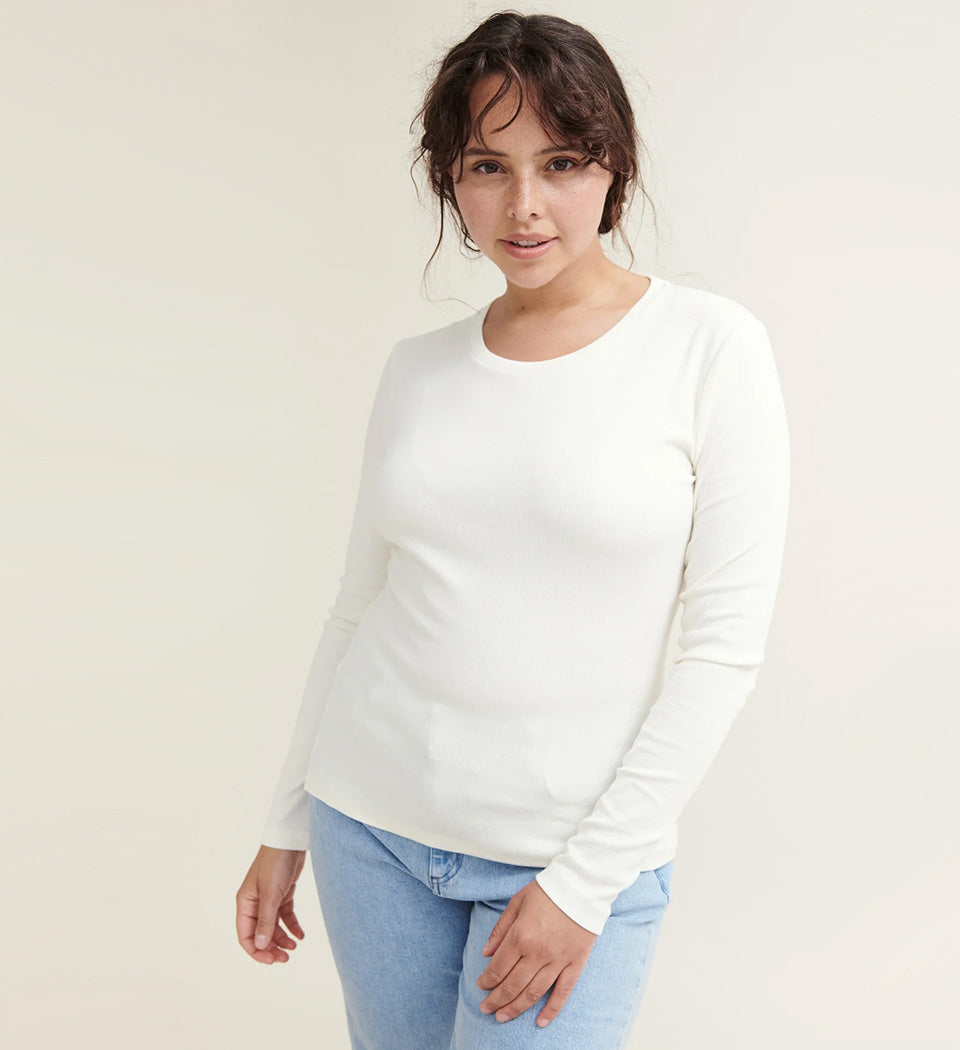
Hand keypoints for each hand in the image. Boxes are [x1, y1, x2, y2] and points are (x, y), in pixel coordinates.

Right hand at [236, 845, 306, 963]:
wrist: (291, 841)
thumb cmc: (276, 863)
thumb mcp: (271, 894)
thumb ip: (266, 920)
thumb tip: (261, 946)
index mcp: (245, 903)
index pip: (245, 936)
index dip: (256, 951)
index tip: (271, 960)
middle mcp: (254, 903)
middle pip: (260, 934)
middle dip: (271, 948)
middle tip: (286, 959)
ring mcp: (268, 899)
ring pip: (273, 927)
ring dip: (282, 939)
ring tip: (294, 948)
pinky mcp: (282, 894)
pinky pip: (285, 916)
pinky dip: (292, 927)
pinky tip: (301, 936)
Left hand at [476, 877, 597, 1026]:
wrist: (582, 885)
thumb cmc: (547, 891)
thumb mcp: (517, 902)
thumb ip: (501, 929)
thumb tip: (486, 953)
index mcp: (521, 935)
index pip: (498, 967)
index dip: (487, 980)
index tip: (481, 987)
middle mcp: (538, 952)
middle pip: (513, 985)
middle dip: (496, 1000)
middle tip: (485, 1009)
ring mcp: (558, 960)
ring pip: (533, 993)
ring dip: (516, 1008)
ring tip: (502, 1017)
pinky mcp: (576, 963)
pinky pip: (563, 992)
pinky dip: (551, 1010)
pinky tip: (540, 1022)